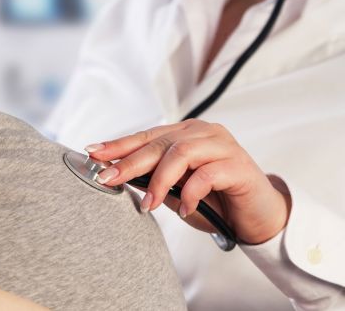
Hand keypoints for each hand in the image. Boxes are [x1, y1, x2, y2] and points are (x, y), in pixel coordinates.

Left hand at [85, 119, 290, 244]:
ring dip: (159, 181)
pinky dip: (190, 193)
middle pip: (158, 143)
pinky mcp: (238, 165)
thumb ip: (152, 180)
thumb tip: (116, 176)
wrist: (257, 217)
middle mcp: (203, 133)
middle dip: (128, 162)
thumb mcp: (175, 191)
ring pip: (180, 154)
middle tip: (107, 179)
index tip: (92, 153)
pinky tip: (184, 210)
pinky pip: (206, 175)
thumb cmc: (214, 201)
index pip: (146, 137)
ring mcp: (222, 145)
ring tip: (148, 205)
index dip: (118, 145)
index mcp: (185, 134)